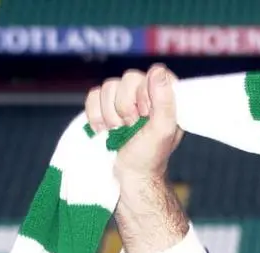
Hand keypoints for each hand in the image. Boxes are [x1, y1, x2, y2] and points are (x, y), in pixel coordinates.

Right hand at [84, 64, 183, 186]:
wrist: (128, 174)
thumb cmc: (150, 156)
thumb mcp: (163, 131)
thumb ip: (164, 101)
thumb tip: (157, 71)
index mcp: (166, 98)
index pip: (156, 74)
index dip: (148, 93)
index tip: (148, 114)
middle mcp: (146, 95)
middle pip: (129, 78)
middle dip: (127, 106)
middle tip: (133, 126)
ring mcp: (124, 99)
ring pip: (109, 86)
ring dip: (111, 114)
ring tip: (120, 131)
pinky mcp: (105, 105)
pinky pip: (93, 95)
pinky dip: (96, 115)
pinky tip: (105, 130)